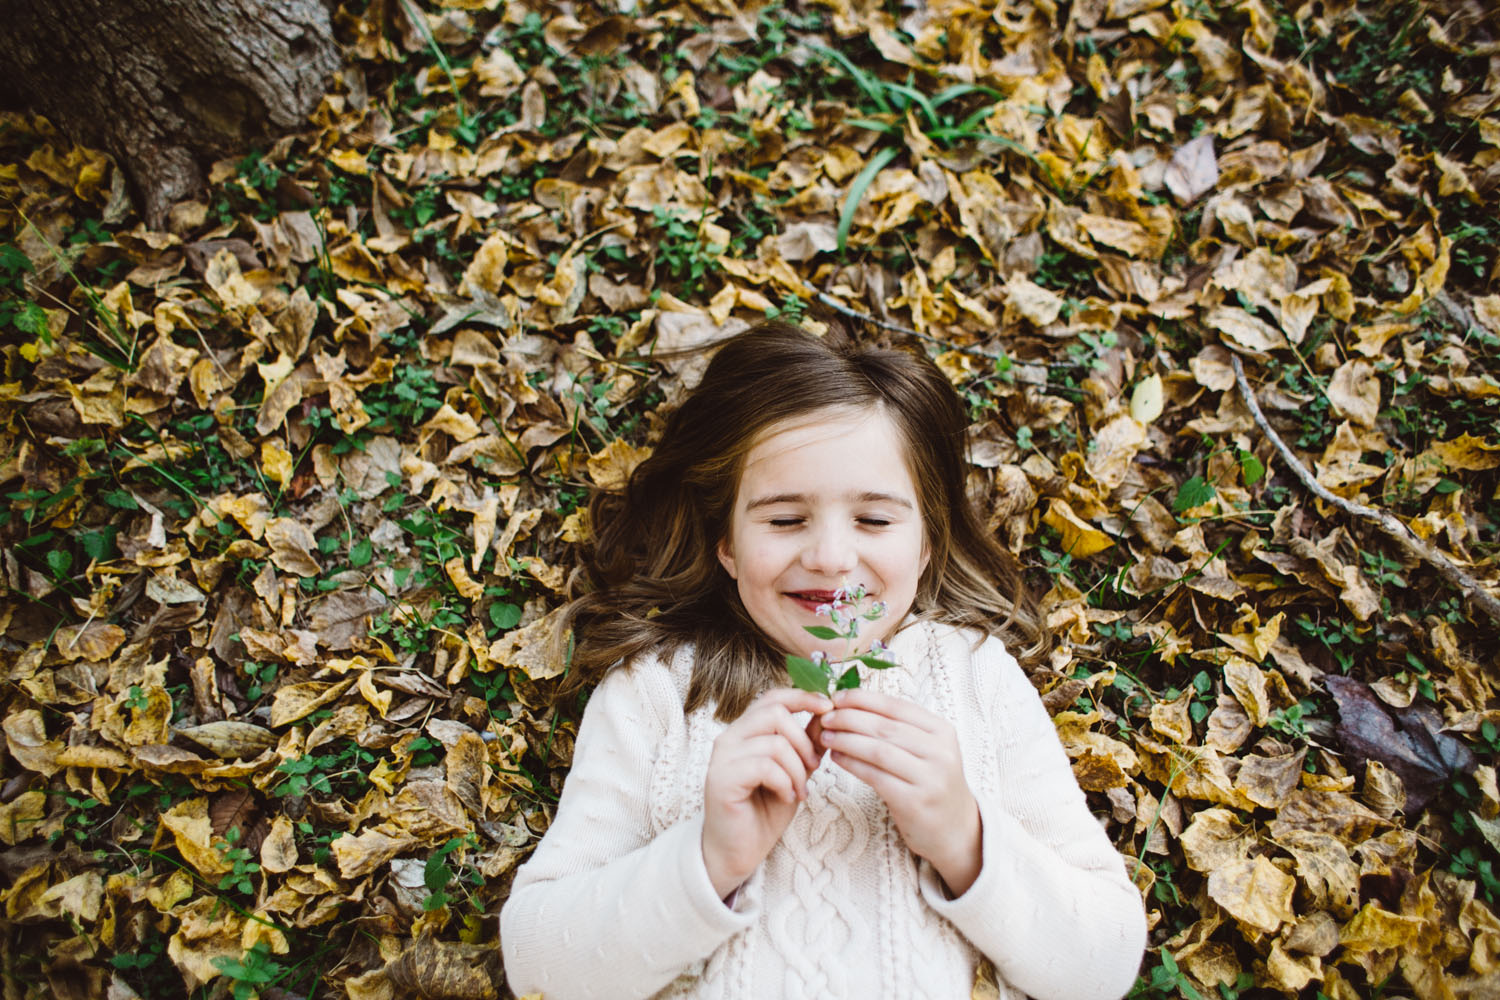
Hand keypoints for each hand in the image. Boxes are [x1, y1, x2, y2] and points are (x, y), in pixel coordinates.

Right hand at [702, 688, 830, 897]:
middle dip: (804, 740)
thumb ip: (807, 742)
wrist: (739, 850)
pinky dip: (784, 782)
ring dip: (797, 768)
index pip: (774, 697)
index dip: (803, 697)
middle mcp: (730, 737)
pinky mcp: (721, 779)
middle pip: (775, 712)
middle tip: (814, 768)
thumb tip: (827, 714)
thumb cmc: (764, 810)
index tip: (829, 708)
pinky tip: (786, 797)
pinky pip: (764, 766)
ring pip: (774, 742)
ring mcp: (722, 757)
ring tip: (799, 790)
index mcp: (746, 730)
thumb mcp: (796, 771)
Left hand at [814, 688, 982, 895]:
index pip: (896, 706)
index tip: (837, 697)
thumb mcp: (927, 750)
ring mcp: (929, 778)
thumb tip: (853, 704)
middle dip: (850, 718)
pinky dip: (852, 764)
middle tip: (825, 717)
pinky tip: (837, 757)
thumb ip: (899, 728)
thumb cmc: (931, 783)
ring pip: (878, 750)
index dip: (863, 699)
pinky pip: (875, 777)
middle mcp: (939, 752)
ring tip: (826, 736)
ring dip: (846, 740)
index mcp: (942, 731)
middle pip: (885, 727)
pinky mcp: (914, 802)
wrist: (955, 830)